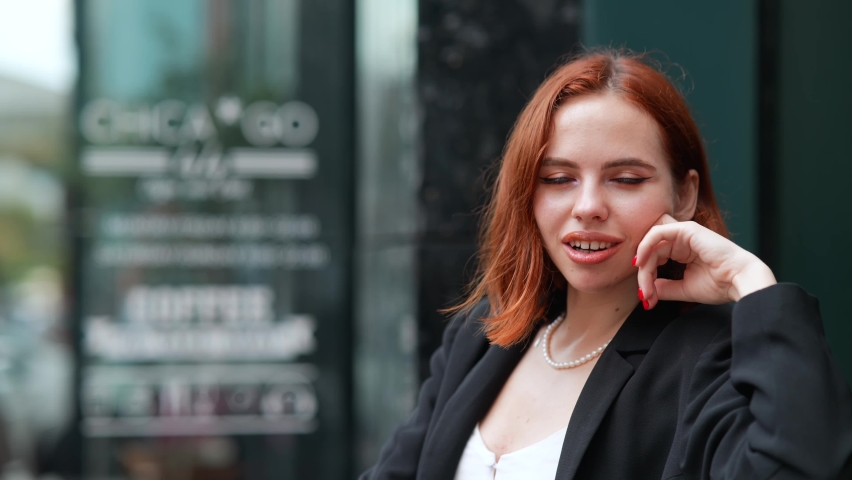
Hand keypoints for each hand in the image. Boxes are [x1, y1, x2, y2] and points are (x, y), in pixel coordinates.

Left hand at [634, 214, 776, 307]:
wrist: (739, 282)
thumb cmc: (720, 285)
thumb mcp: (684, 288)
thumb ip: (665, 288)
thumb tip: (647, 291)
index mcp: (683, 251)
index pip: (655, 259)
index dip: (646, 278)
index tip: (646, 299)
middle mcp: (682, 240)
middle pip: (651, 253)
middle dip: (644, 276)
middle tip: (645, 295)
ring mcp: (685, 233)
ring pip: (652, 245)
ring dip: (645, 267)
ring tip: (646, 287)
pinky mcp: (687, 229)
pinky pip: (658, 233)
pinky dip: (645, 246)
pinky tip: (640, 262)